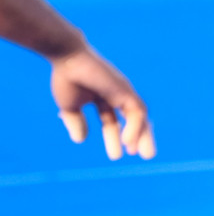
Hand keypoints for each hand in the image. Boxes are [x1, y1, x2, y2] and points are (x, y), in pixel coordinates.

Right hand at [50, 45, 154, 160]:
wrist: (67, 59)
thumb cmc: (67, 79)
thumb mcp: (70, 106)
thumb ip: (75, 122)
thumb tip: (81, 140)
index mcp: (102, 97)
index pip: (112, 120)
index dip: (115, 136)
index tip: (118, 154)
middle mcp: (116, 94)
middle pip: (132, 118)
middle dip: (139, 136)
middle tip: (145, 156)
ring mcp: (123, 92)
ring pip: (139, 116)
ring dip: (141, 135)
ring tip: (141, 154)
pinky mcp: (126, 90)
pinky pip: (136, 112)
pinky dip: (134, 127)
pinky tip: (128, 141)